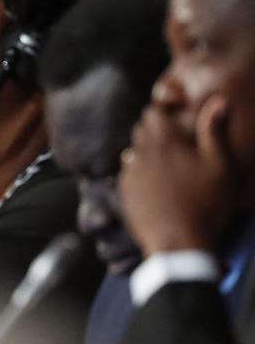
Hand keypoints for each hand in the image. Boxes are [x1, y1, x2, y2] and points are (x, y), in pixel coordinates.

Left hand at [120, 96, 237, 254]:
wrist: (177, 243)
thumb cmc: (204, 203)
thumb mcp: (219, 166)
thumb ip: (214, 131)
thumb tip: (218, 100)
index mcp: (164, 142)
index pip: (154, 113)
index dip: (165, 112)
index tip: (177, 118)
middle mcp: (140, 153)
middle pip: (142, 129)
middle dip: (155, 129)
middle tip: (175, 138)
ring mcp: (129, 173)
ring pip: (133, 150)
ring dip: (147, 150)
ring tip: (167, 160)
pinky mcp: (124, 192)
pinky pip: (128, 172)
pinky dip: (138, 171)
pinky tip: (154, 180)